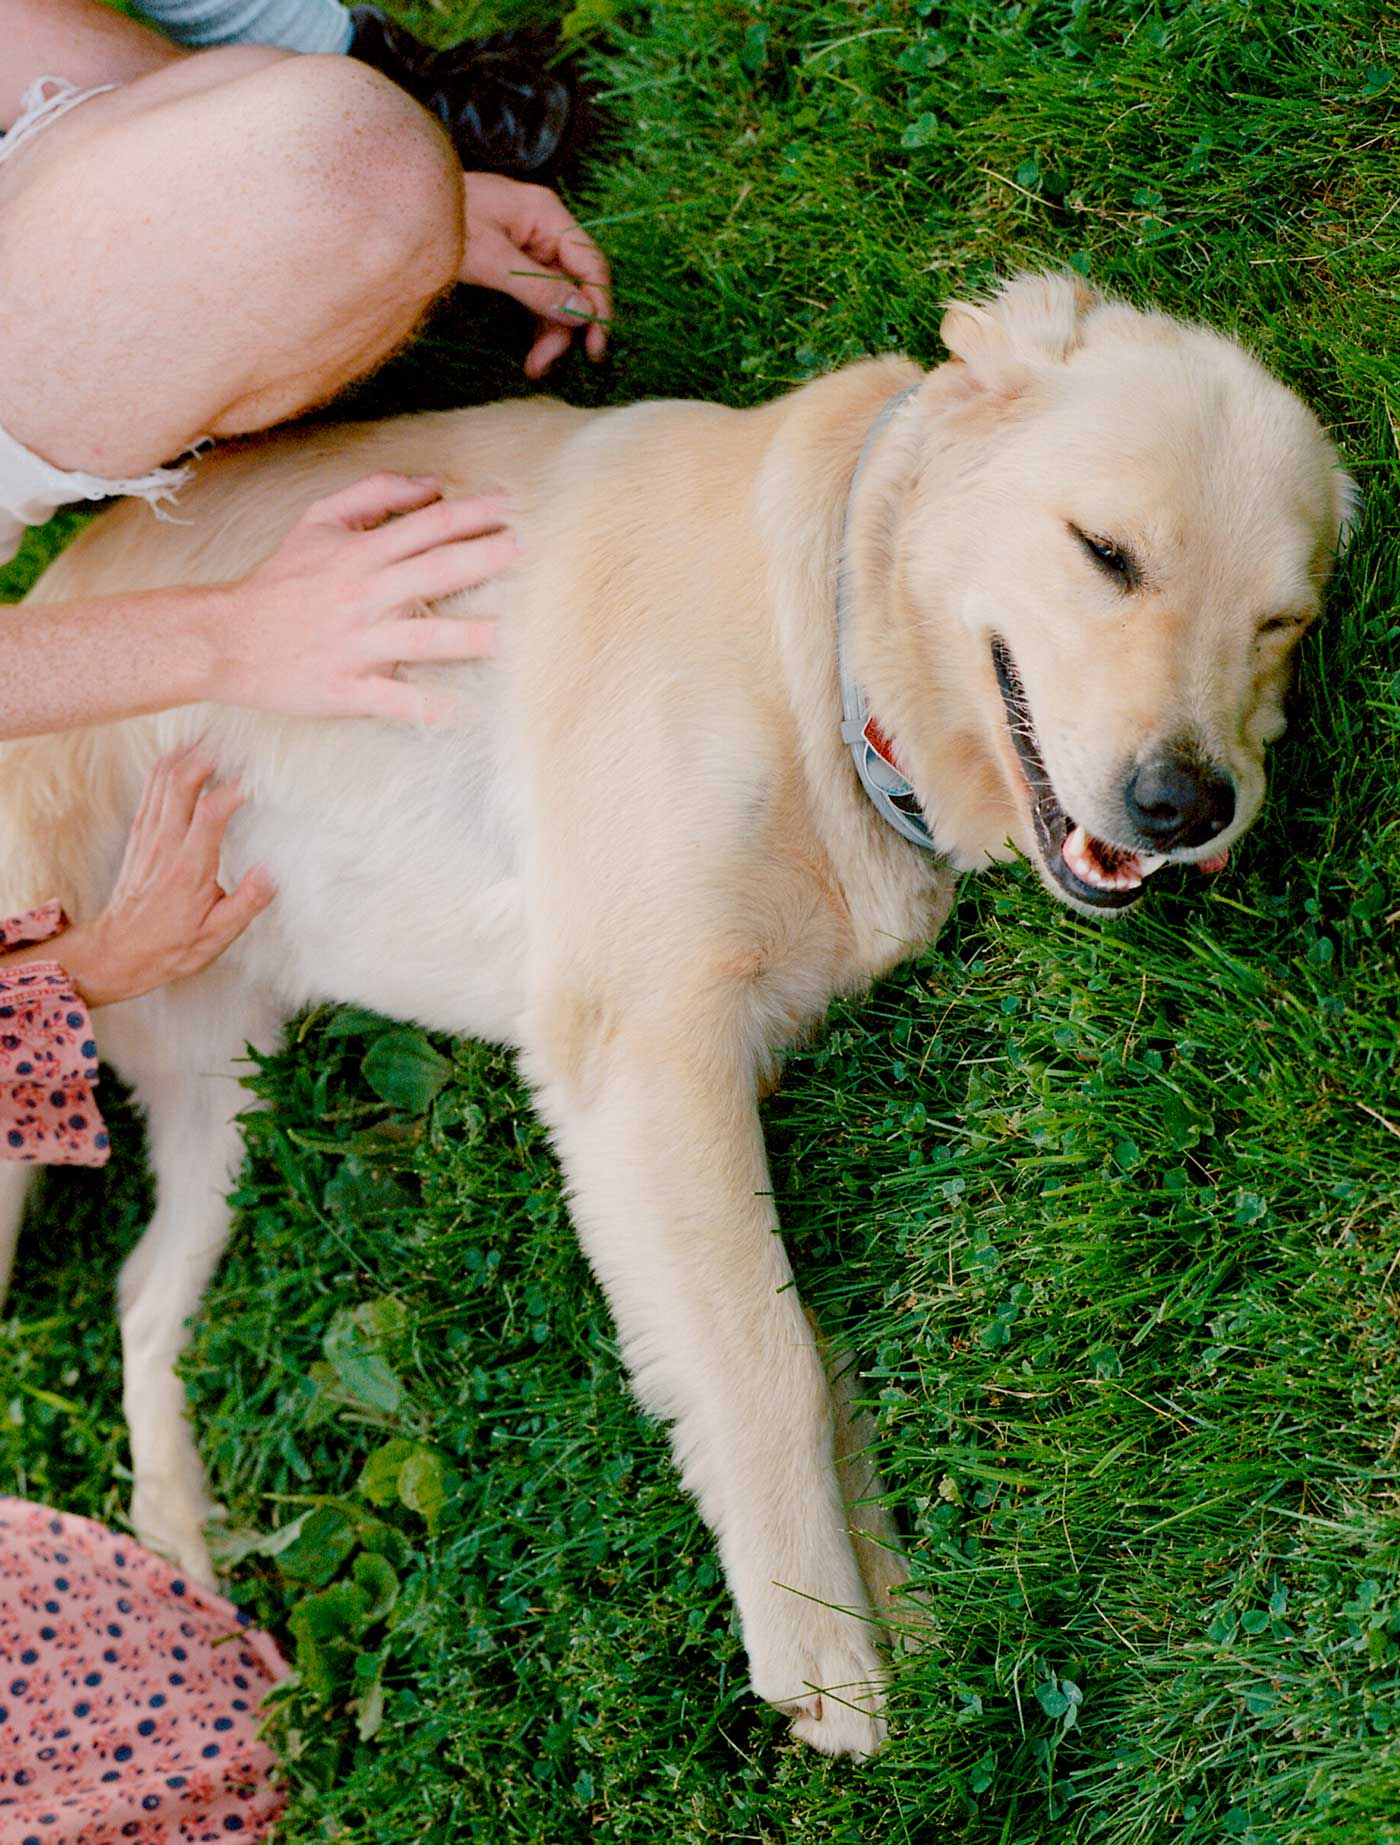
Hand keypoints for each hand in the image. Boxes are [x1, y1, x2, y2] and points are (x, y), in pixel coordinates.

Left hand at [62, 748, 273, 1008]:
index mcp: (189, 867)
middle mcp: (165, 843)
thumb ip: (246, 903)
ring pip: (163, 778)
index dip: (232, 790)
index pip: (210, 814)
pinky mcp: (139, 834)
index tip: (255, 777)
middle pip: (181, 782)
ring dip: (188, 753)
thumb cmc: (171, 946)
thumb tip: (270, 873)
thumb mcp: (216, 936)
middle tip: (234, 739)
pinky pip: (151, 787)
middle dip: (207, 754)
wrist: (118, 950)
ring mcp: (148, 835)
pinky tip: (184, 754)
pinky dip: (168, 765)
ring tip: (212, 737)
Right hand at [214, 473, 515, 726]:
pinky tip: (472, 714)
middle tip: (526, 551)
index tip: (512, 508)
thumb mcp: (317, 521)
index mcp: (359, 554)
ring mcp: (357, 645)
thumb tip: (431, 482)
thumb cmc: (281, 580)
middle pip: (434, 572)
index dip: (472, 513)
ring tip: (514, 636)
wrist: (226, 640)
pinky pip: (398, 702)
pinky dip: (433, 709)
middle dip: (484, 559)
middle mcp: (363, 596)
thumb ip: (373, 494)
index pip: (427, 526)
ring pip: (422, 639)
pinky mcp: (348, 689)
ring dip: (471, 637)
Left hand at [459, 171, 610, 377]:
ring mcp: (529, 247)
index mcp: (547, 216)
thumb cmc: (442, 221)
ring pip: (556, 297)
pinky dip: (536, 327)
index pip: (590, 263)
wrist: (399, 209)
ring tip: (534, 368)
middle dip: (567, 327)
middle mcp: (544, 230)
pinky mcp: (513, 264)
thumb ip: (537, 287)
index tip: (596, 345)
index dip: (599, 305)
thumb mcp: (490, 258)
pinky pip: (537, 299)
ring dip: (551, 335)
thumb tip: (581, 314)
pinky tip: (531, 355)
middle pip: (575, 285)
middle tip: (549, 363)